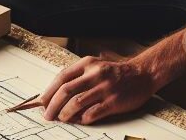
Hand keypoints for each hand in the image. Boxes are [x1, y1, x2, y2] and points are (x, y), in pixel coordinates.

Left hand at [37, 56, 157, 124]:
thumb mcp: (96, 65)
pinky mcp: (113, 102)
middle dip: (53, 105)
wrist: (143, 74)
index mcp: (88, 64)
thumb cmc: (117, 72)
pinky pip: (92, 113)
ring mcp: (104, 88)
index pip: (62, 77)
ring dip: (65, 113)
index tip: (42, 102)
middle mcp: (95, 74)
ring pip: (76, 103)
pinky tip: (80, 120)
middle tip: (48, 115)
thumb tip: (58, 93)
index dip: (49, 91)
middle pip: (66, 90)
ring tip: (62, 118)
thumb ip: (79, 76)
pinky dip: (83, 119)